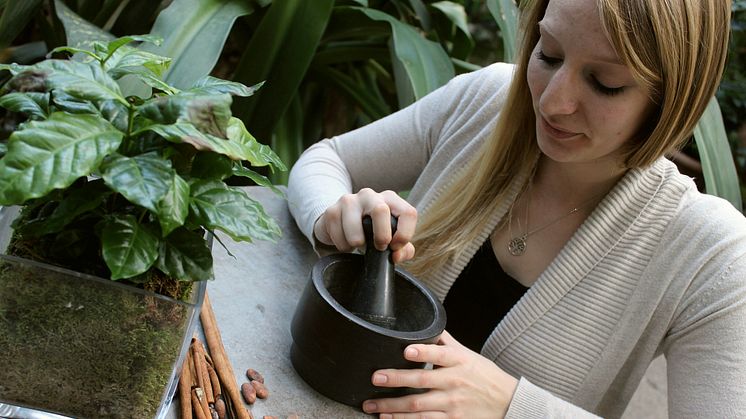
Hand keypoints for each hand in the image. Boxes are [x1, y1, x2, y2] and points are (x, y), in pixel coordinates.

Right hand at [313, 188, 416, 262]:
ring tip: (358, 244)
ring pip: (355, 226)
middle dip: (381, 235)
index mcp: (390, 199)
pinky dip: (343, 245)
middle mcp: (370, 195)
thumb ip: (403, 250)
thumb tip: (396, 255)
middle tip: (378, 247)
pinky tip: (346, 241)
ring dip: (357, 243)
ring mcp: (349, 200)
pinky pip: (338, 235)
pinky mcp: (332, 210)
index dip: (405, 234)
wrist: (340, 225)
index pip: (408, 213)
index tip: (395, 247)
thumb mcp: (391, 239)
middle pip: (380, 210)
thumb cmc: (371, 231)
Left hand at [362, 331, 518, 418]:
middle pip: (422, 382)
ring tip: (374, 406)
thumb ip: (445, 342)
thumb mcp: (468, 354)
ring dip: (393, 408)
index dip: (423, 353)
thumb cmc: (484, 375)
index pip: (440, 355)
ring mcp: (453, 404)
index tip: (406, 351)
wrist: (507, 402)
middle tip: (376, 378)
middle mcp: (454, 382)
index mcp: (459, 361)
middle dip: (396, 380)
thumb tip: (427, 325)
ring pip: (419, 407)